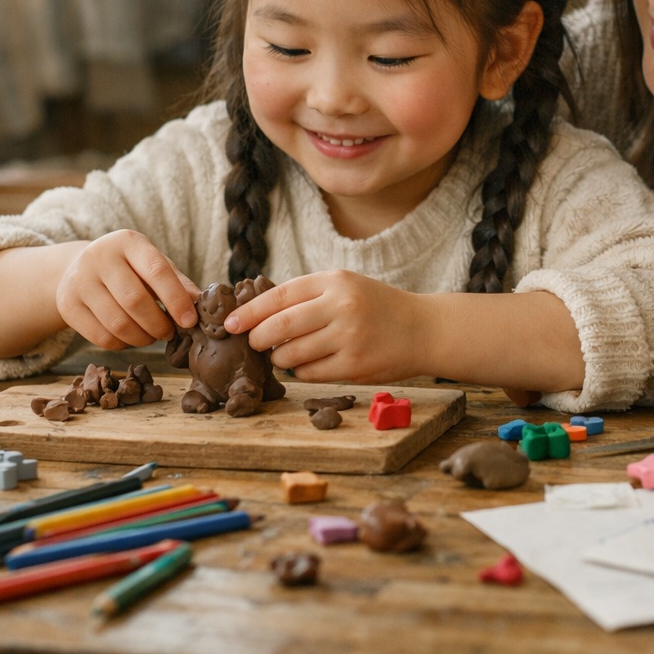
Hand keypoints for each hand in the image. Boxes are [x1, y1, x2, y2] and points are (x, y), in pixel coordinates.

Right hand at [54, 230, 199, 350]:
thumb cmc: (128, 268)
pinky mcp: (68, 306)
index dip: (176, 300)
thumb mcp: (153, 265)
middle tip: (169, 333)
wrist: (78, 269)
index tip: (190, 321)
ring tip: (152, 336)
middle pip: (135, 301)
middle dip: (159, 324)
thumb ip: (178, 283)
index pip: (157, 271)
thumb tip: (203, 305)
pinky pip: (101, 337)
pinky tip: (131, 338)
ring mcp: (79, 281)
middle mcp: (99, 257)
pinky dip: (122, 344)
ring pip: (117, 323)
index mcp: (127, 242)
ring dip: (142, 338)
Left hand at [225, 270, 430, 382]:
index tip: (230, 324)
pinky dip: (302, 370)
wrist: (422, 329)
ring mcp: (349, 337)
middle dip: (258, 338)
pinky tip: (310, 362)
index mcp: (334, 281)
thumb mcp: (344, 286)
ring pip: (291, 353)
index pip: (280, 295)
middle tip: (253, 343)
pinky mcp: (355, 365)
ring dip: (280, 357)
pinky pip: (310, 373)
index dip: (250, 312)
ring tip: (285, 354)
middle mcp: (341, 306)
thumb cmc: (375, 307)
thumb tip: (255, 313)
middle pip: (280, 326)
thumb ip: (305, 296)